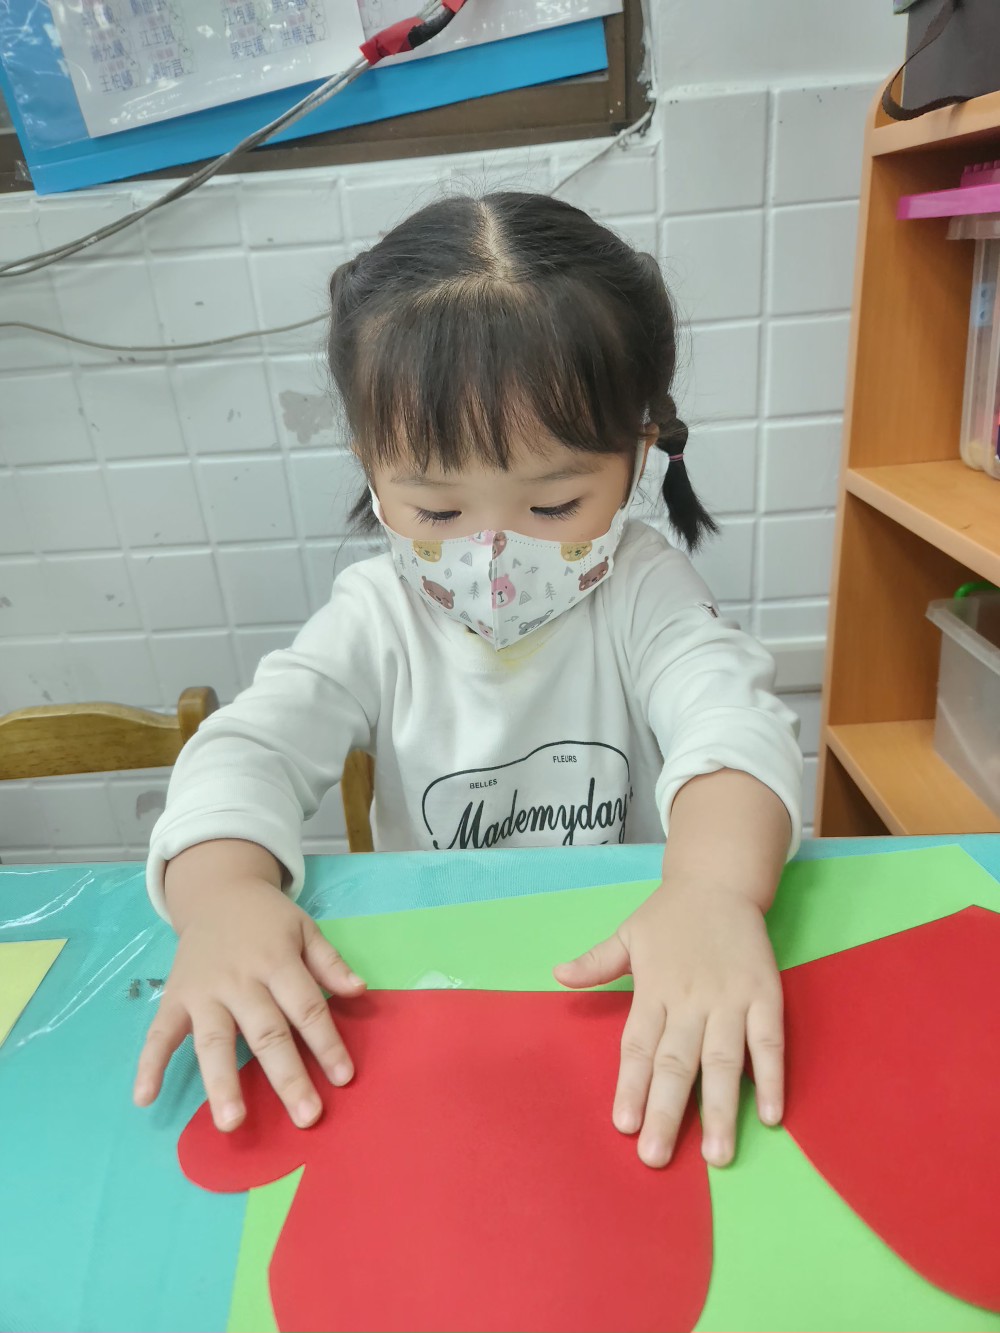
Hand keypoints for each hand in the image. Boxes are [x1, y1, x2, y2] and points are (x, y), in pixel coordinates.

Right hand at [134, 876, 365, 1131]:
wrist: (217, 891)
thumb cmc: (267, 919)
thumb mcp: (305, 929)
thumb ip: (329, 962)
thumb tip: (360, 991)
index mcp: (277, 961)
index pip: (306, 1008)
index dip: (327, 1043)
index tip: (345, 1079)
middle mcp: (240, 980)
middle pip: (267, 1033)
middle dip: (287, 1077)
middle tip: (306, 1117)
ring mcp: (203, 991)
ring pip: (214, 1041)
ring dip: (222, 1082)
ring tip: (232, 1123)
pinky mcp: (174, 998)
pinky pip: (159, 1034)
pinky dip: (148, 1064)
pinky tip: (144, 1098)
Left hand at [554, 882, 782, 1168]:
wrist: (720, 882)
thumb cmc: (670, 915)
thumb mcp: (628, 934)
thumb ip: (597, 962)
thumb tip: (558, 976)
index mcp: (654, 989)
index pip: (638, 1046)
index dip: (630, 1085)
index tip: (623, 1125)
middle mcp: (691, 999)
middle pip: (676, 1062)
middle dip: (666, 1112)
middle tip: (655, 1156)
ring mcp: (730, 999)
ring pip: (723, 1061)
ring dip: (720, 1109)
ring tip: (716, 1155)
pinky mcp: (766, 995)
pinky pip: (769, 1043)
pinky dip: (771, 1079)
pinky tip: (770, 1118)